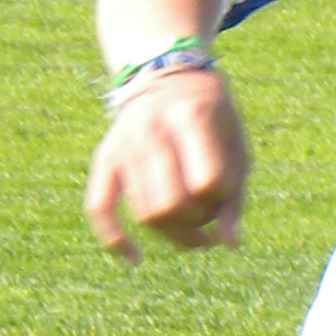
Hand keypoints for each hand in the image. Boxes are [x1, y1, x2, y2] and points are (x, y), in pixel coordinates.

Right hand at [83, 65, 251, 261]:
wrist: (167, 76)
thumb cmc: (212, 119)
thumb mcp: (236, 146)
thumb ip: (236, 195)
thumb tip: (230, 243)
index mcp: (191, 116)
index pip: (208, 183)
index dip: (222, 199)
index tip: (225, 191)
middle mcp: (151, 128)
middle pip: (172, 205)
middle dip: (196, 225)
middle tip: (207, 219)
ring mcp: (123, 143)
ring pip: (144, 214)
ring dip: (173, 234)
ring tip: (191, 229)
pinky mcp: (104, 157)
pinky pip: (99, 208)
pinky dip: (114, 240)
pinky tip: (134, 258)